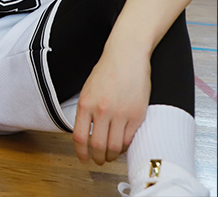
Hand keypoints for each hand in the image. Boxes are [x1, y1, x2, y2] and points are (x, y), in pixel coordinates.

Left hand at [72, 49, 150, 164]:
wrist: (126, 56)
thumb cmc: (107, 72)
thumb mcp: (88, 90)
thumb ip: (86, 111)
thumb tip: (86, 133)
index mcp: (86, 104)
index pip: (80, 137)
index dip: (81, 153)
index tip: (83, 159)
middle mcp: (102, 110)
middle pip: (98, 146)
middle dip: (98, 158)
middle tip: (99, 161)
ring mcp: (121, 114)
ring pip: (115, 147)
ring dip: (112, 156)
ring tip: (110, 156)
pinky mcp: (137, 115)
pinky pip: (129, 139)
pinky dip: (125, 146)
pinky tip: (122, 145)